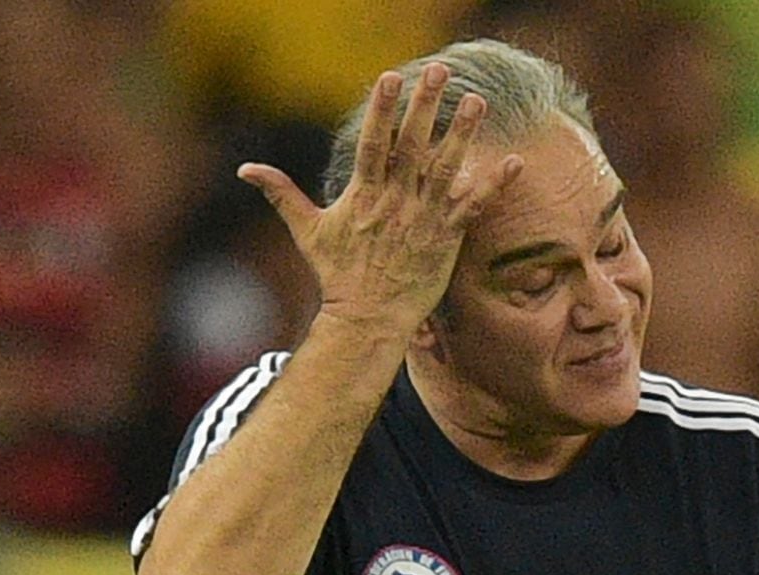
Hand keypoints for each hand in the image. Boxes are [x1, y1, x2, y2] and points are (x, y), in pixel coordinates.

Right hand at [237, 61, 523, 335]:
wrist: (368, 320)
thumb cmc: (338, 276)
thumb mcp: (308, 232)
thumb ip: (282, 195)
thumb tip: (245, 169)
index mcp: (365, 195)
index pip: (375, 143)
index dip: (382, 110)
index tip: (391, 78)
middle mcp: (397, 202)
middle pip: (413, 145)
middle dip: (426, 107)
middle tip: (440, 71)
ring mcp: (424, 219)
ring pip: (447, 169)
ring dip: (462, 134)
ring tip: (476, 101)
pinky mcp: (447, 238)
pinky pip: (474, 207)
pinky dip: (494, 186)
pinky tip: (513, 162)